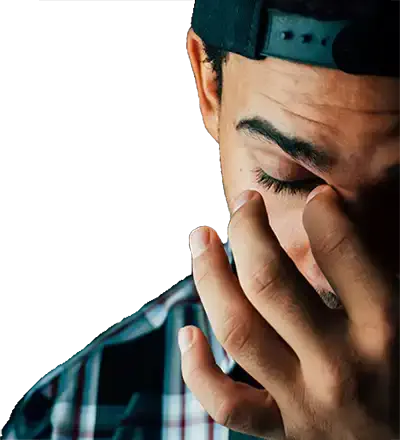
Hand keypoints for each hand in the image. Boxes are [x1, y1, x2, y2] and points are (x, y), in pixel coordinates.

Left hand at [179, 186, 399, 438]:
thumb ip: (381, 280)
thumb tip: (344, 226)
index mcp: (385, 331)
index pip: (339, 251)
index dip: (322, 211)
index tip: (316, 201)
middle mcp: (338, 366)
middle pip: (268, 282)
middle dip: (247, 231)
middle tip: (243, 203)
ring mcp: (304, 403)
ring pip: (237, 329)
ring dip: (210, 276)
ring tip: (202, 238)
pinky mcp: (283, 432)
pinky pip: (226, 405)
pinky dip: (197, 370)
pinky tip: (186, 333)